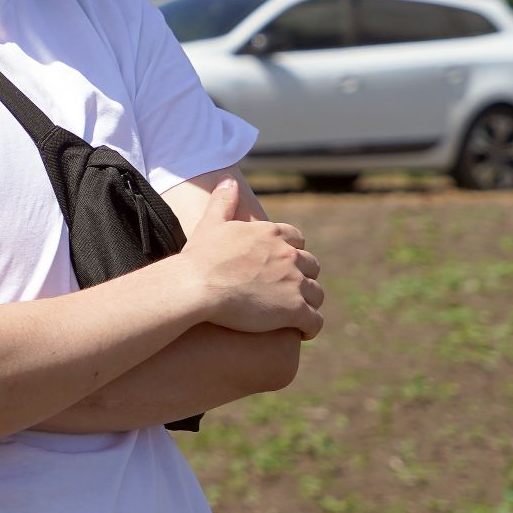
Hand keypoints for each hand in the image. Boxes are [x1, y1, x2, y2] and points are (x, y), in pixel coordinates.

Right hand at [179, 179, 323, 339]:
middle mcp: (289, 254)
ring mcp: (294, 282)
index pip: (297, 239)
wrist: (196, 286)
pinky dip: (310, 328)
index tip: (281, 265)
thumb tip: (228, 180)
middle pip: (311, 266)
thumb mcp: (211, 223)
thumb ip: (223, 201)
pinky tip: (300, 332)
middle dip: (302, 278)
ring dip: (307, 303)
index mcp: (272, 233)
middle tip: (286, 292)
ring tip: (294, 314)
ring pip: (316, 294)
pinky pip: (315, 321)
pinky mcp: (295, 309)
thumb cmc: (199, 257)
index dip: (291, 252)